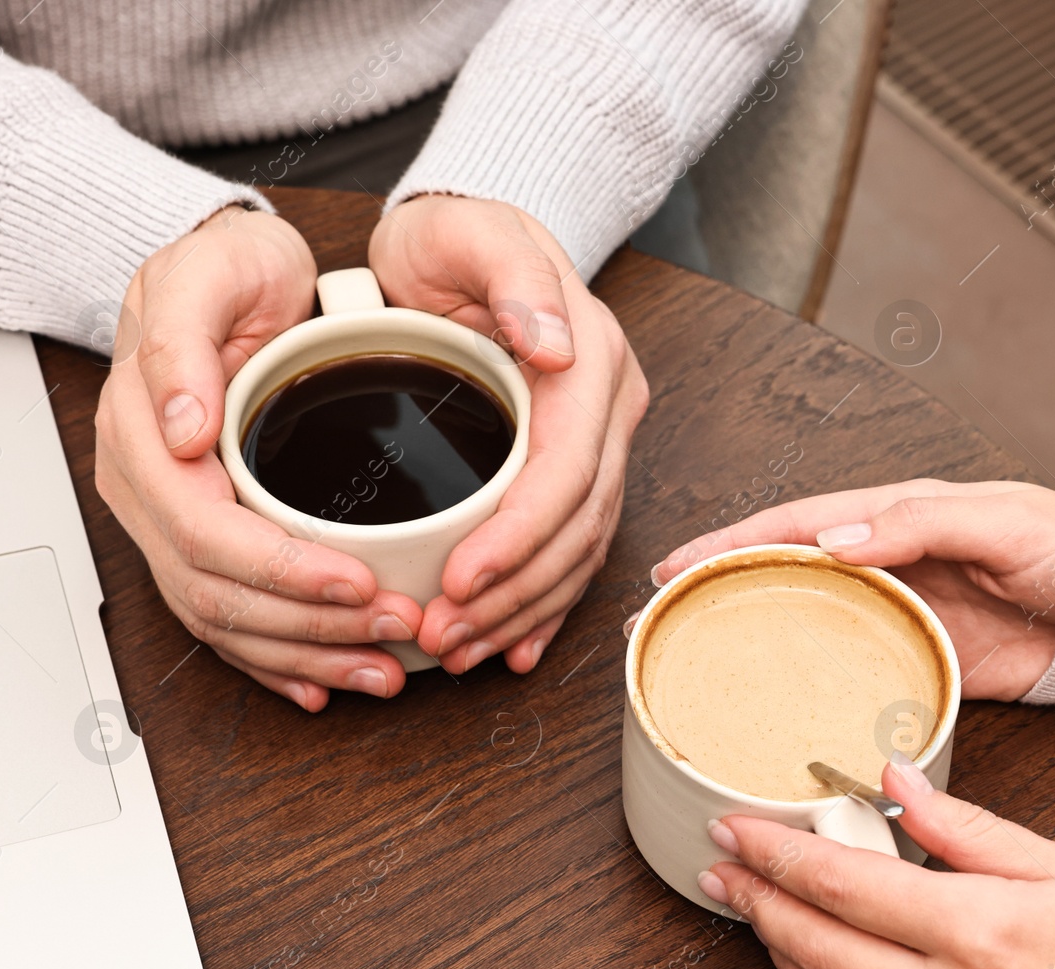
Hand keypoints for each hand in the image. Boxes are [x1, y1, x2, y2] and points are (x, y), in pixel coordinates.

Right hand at [95, 207, 423, 710]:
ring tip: (379, 669)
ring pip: (225, 618)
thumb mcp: (206, 275)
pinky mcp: (205, 533)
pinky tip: (323, 680)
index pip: (203, 532)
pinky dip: (279, 657)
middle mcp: (149, 488)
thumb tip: (181, 431)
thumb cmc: (227, 269)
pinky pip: (230, 615)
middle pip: (216, 591)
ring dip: (305, 655)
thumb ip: (183, 345)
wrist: (233, 269)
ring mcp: (171, 518)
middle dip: (309, 626)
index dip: (282, 570)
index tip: (358, 581)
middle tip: (392, 628)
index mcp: (142, 436)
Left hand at [368, 194, 648, 673]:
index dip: (520, 536)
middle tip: (446, 633)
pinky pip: (572, 548)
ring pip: (578, 550)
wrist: (464, 233)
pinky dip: (542, 603)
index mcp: (593, 364)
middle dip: (515, 593)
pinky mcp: (576, 466)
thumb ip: (514, 277)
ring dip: (523, 610)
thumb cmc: (456, 235)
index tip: (462, 579)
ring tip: (459, 648)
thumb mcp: (472, 233)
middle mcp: (608, 411)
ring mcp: (599, 443)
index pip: (569, 471)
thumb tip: (554, 343)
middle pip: (579, 526)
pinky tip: (514, 644)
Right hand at [650, 481, 1054, 700]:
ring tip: (693, 662)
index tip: (675, 566)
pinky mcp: (921, 665)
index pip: (795, 525)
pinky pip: (851, 674)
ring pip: (807, 625)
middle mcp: (886, 564)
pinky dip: (809, 687)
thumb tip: (836, 540)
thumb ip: (919, 523)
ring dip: (751, 639)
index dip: (730, 543)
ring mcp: (898, 617)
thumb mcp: (999, 521)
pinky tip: (776, 708)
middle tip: (657, 620)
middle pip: (784, 574)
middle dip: (718, 590)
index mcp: (895, 516)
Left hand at [699, 757, 1054, 968]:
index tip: (734, 829)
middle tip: (724, 869)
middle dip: (758, 904)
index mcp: (979, 932)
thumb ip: (962, 827)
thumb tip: (892, 778)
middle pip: (817, 949)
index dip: (775, 854)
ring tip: (763, 918)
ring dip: (783, 961)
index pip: (842, 886)